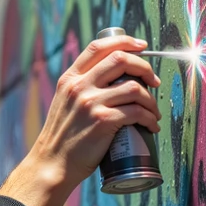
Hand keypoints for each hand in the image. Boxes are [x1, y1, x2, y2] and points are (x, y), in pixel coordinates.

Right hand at [0, 34, 160, 205]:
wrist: (52, 163)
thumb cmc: (62, 137)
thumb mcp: (65, 103)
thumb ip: (82, 87)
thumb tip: (114, 77)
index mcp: (70, 79)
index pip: (98, 47)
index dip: (124, 41)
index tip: (142, 46)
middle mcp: (79, 86)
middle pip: (121, 60)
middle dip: (144, 67)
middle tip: (154, 81)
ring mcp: (91, 103)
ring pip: (134, 87)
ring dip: (151, 99)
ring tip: (153, 111)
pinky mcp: (103, 121)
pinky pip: (136, 112)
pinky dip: (149, 118)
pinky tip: (150, 125)